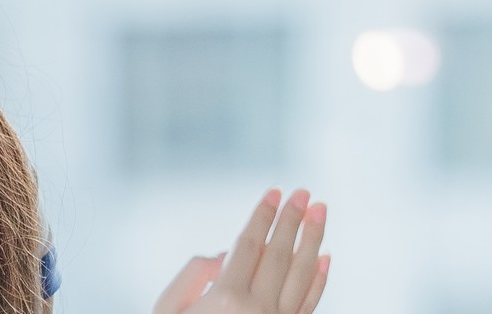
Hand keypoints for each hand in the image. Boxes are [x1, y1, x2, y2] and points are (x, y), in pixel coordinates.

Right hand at [152, 188, 329, 313]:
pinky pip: (309, 305)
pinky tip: (326, 259)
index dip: (263, 216)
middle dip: (294, 221)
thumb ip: (192, 276)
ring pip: (303, 276)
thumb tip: (224, 253)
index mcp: (225, 297)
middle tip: (306, 193)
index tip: (276, 191)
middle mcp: (257, 311)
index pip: (250, 245)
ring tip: (321, 213)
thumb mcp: (166, 310)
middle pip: (281, 255)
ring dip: (314, 241)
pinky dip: (320, 280)